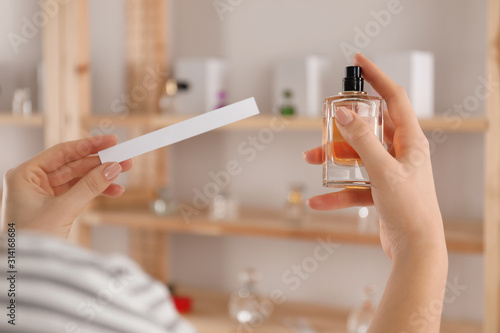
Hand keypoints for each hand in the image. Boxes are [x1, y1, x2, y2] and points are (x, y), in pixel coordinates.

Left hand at [1, 135, 132, 237]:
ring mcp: (44, 194)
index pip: (62, 152)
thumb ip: (90, 186)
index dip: (89, 146)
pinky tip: (114, 191)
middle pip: (73, 165)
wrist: (23, 271)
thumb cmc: (30, 240)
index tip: (111, 141)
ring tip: (123, 174)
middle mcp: (33, 181)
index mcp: (25, 175)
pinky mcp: (54, 207)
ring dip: (101, 177)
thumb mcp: (63, 209)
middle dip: (99, 163)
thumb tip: (112, 168)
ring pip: (79, 179)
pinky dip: (96, 192)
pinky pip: (79, 193)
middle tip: (123, 159)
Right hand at [303, 53, 445, 260]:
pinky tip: (318, 200)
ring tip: (311, 158)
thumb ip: (362, 140)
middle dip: (343, 124)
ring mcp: (390, 171)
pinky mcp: (380, 190)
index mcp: (410, 140)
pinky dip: (336, 191)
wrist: (416, 249)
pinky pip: (354, 184)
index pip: (393, 97)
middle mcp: (401, 152)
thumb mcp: (383, 170)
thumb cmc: (409, 209)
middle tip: (325, 119)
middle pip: (370, 126)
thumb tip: (344, 112)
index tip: (358, 62)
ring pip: (357, 154)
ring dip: (334, 157)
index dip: (376, 76)